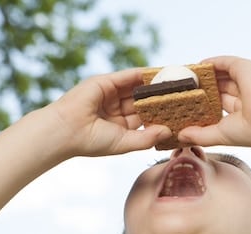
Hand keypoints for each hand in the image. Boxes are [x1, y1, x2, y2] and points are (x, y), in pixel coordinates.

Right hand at [49, 68, 171, 156]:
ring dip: (155, 84)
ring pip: (139, 87)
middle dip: (162, 97)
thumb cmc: (91, 142)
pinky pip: (129, 75)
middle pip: (145, 100)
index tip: (182, 113)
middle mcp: (118, 109)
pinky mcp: (106, 82)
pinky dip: (143, 74)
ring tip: (176, 80)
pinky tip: (159, 73)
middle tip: (184, 93)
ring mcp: (112, 94)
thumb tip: (168, 132)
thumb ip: (146, 138)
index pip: (147, 118)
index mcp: (122, 125)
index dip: (163, 115)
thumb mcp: (124, 143)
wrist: (66, 131)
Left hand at [178, 56, 250, 147]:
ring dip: (201, 76)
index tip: (182, 107)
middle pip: (215, 89)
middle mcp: (241, 95)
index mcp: (239, 113)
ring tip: (182, 77)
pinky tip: (195, 66)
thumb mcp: (220, 135)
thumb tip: (180, 136)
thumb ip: (200, 135)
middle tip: (178, 90)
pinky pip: (222, 62)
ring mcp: (243, 80)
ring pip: (218, 75)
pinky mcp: (243, 68)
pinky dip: (209, 63)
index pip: (217, 106)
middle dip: (199, 90)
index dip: (201, 106)